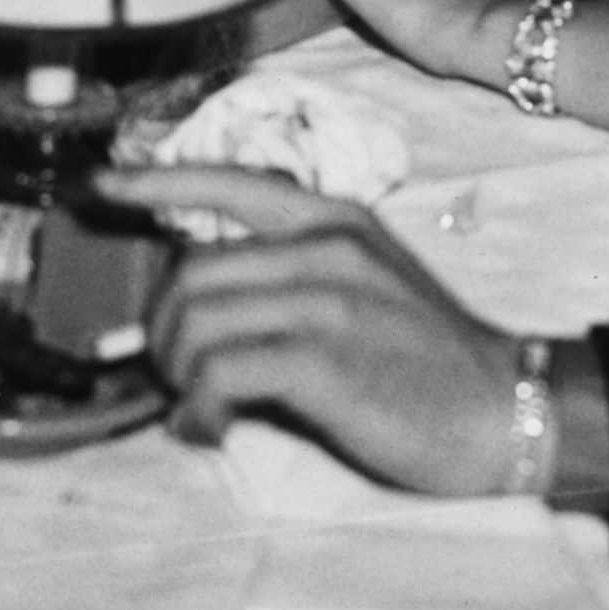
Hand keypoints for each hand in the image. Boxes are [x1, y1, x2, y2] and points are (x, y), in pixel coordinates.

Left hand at [104, 164, 520, 493]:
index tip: (101, 185)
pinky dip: (198, 408)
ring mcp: (326, 299)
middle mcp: (325, 245)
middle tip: (178, 378)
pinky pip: (219, 372)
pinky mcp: (324, 359)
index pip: (227, 181)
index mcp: (334, 219)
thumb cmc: (430, 363)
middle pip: (191, 271)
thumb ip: (290, 282)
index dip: (153, 181)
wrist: (506, 410)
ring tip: (198, 408)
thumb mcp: (366, 289)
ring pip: (196, 319)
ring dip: (176, 373)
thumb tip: (201, 313)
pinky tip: (212, 428)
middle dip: (164, 331)